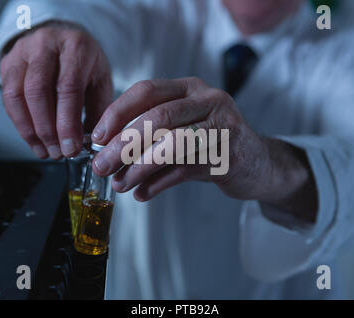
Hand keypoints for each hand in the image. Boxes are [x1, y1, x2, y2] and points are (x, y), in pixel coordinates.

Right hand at [0, 21, 112, 158]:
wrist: (62, 38)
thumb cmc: (84, 63)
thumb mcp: (100, 80)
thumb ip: (98, 109)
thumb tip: (93, 143)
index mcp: (75, 47)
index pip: (68, 87)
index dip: (67, 122)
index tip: (71, 148)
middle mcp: (45, 45)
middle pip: (38, 91)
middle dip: (47, 129)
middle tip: (58, 153)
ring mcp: (22, 52)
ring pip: (17, 95)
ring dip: (30, 130)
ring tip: (46, 151)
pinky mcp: (7, 63)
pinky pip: (8, 98)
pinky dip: (20, 124)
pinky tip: (34, 140)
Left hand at [91, 77, 317, 221]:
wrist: (257, 163)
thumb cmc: (210, 144)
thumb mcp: (182, 129)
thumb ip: (151, 133)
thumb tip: (106, 151)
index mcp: (190, 88)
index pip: (147, 90)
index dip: (117, 112)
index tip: (96, 136)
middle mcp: (208, 100)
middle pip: (157, 118)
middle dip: (123, 144)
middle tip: (101, 166)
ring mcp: (222, 126)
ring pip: (172, 145)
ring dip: (139, 168)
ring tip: (120, 184)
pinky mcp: (229, 155)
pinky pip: (186, 169)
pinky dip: (159, 183)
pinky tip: (143, 194)